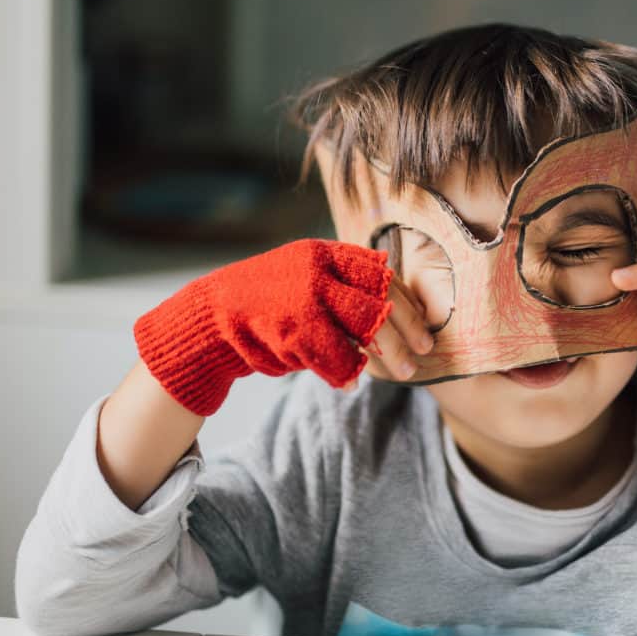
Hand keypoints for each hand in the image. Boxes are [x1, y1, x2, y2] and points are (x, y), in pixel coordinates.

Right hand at [134, 239, 433, 415]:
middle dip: (407, 329)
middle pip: (380, 299)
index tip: (425, 323)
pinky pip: (336, 356)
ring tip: (402, 371)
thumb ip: (343, 285)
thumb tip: (395, 303)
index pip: (380, 273)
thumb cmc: (268, 302)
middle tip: (424, 350)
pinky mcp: (294, 329)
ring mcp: (306, 299)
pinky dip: (347, 372)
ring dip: (388, 353)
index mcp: (324, 253)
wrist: (211, 315)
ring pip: (364, 328)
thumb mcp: (305, 277)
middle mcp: (318, 270)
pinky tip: (353, 382)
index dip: (407, 300)